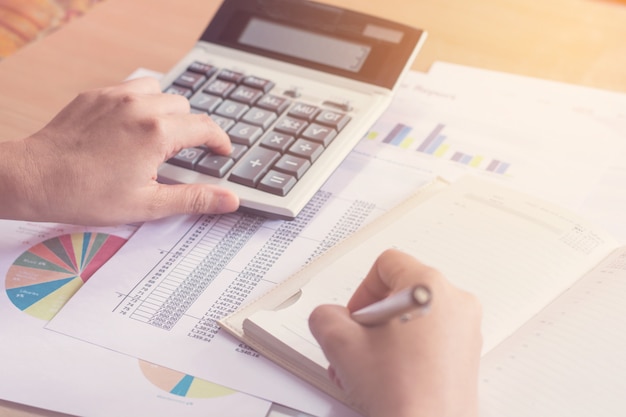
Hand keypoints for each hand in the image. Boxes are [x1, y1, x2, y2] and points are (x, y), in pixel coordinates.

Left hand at [1, 77, 238, 224]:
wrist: (35, 179)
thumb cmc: (86, 194)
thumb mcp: (148, 204)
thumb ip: (195, 198)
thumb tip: (230, 199)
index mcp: (157, 134)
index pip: (205, 127)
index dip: (219, 141)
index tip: (221, 151)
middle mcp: (140, 107)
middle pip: (184, 107)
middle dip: (189, 129)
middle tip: (179, 154)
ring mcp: (116, 97)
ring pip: (160, 92)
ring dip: (165, 111)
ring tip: (155, 137)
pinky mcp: (96, 94)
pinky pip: (131, 88)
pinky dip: (140, 103)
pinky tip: (129, 127)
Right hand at [309, 249, 481, 416]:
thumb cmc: (401, 395)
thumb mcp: (340, 344)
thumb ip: (325, 315)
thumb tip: (331, 317)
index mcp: (429, 287)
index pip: (387, 263)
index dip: (362, 290)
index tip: (355, 318)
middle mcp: (456, 302)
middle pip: (401, 291)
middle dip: (371, 320)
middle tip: (360, 345)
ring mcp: (466, 329)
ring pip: (414, 317)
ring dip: (385, 338)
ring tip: (370, 368)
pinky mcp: (468, 354)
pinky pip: (431, 337)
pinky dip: (406, 350)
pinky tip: (389, 377)